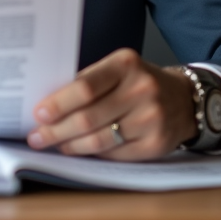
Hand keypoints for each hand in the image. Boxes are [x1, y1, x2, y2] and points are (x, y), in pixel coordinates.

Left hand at [26, 48, 197, 160]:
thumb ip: (88, 82)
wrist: (183, 99)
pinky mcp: (155, 144)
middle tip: (37, 136)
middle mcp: (141, 90)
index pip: (85, 87)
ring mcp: (151, 118)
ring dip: (70, 145)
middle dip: (56, 130)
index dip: (59, 103)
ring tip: (54, 144)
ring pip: (99, 140)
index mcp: (126, 64)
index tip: (39, 113)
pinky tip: (79, 150)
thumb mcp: (117, 70)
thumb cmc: (138, 83)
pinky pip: (114, 154)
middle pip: (88, 117)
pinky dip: (93, 154)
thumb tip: (48, 106)